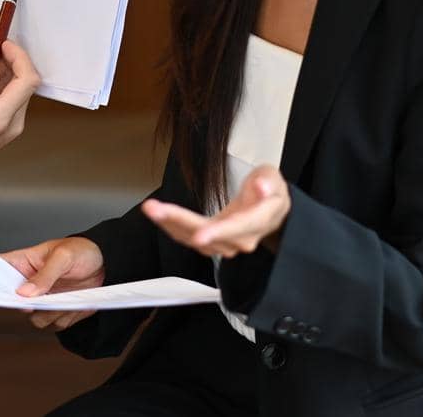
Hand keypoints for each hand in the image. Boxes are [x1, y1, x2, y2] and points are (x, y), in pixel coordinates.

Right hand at [1, 236, 104, 329]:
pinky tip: (74, 301)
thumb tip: (24, 293)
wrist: (107, 264)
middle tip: (39, 299)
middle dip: (25, 305)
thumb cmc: (82, 251)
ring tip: (65, 296)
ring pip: (33, 318)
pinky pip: (54, 324)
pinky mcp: (57, 312)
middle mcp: (29, 284)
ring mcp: (42, 300)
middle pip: (12, 303)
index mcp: (23, 263)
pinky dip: (65, 316)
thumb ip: (44, 275)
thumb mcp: (63, 257)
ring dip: (50, 312)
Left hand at [142, 165, 289, 257]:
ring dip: (170, 223)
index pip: (239, 228)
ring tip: (150, 208)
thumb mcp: (272, 177)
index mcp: (259, 220)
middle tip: (153, 208)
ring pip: (194, 238)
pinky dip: (171, 226)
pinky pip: (189, 237)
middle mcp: (242, 239)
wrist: (271, 212)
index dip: (219, 232)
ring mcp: (226, 244)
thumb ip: (268, 182)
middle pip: (208, 234)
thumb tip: (261, 186)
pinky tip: (158, 215)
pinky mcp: (212, 243)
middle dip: (179, 221)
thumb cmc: (271, 191)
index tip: (200, 235)